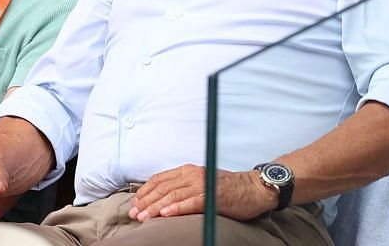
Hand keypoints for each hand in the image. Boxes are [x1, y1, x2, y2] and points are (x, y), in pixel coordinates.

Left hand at [128, 164, 278, 221]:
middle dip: (146, 202)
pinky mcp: (212, 196)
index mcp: (187, 170)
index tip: (135, 202)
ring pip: (172, 196)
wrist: (254, 188)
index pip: (159, 179)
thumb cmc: (228, 187)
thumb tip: (161, 198)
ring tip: (144, 216)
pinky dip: (176, 208)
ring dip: (155, 207)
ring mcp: (202, 185)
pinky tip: (165, 214)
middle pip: (162, 188)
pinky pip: (191, 202)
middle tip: (134, 213)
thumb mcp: (200, 181)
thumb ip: (182, 186)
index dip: (145, 191)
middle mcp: (192, 175)